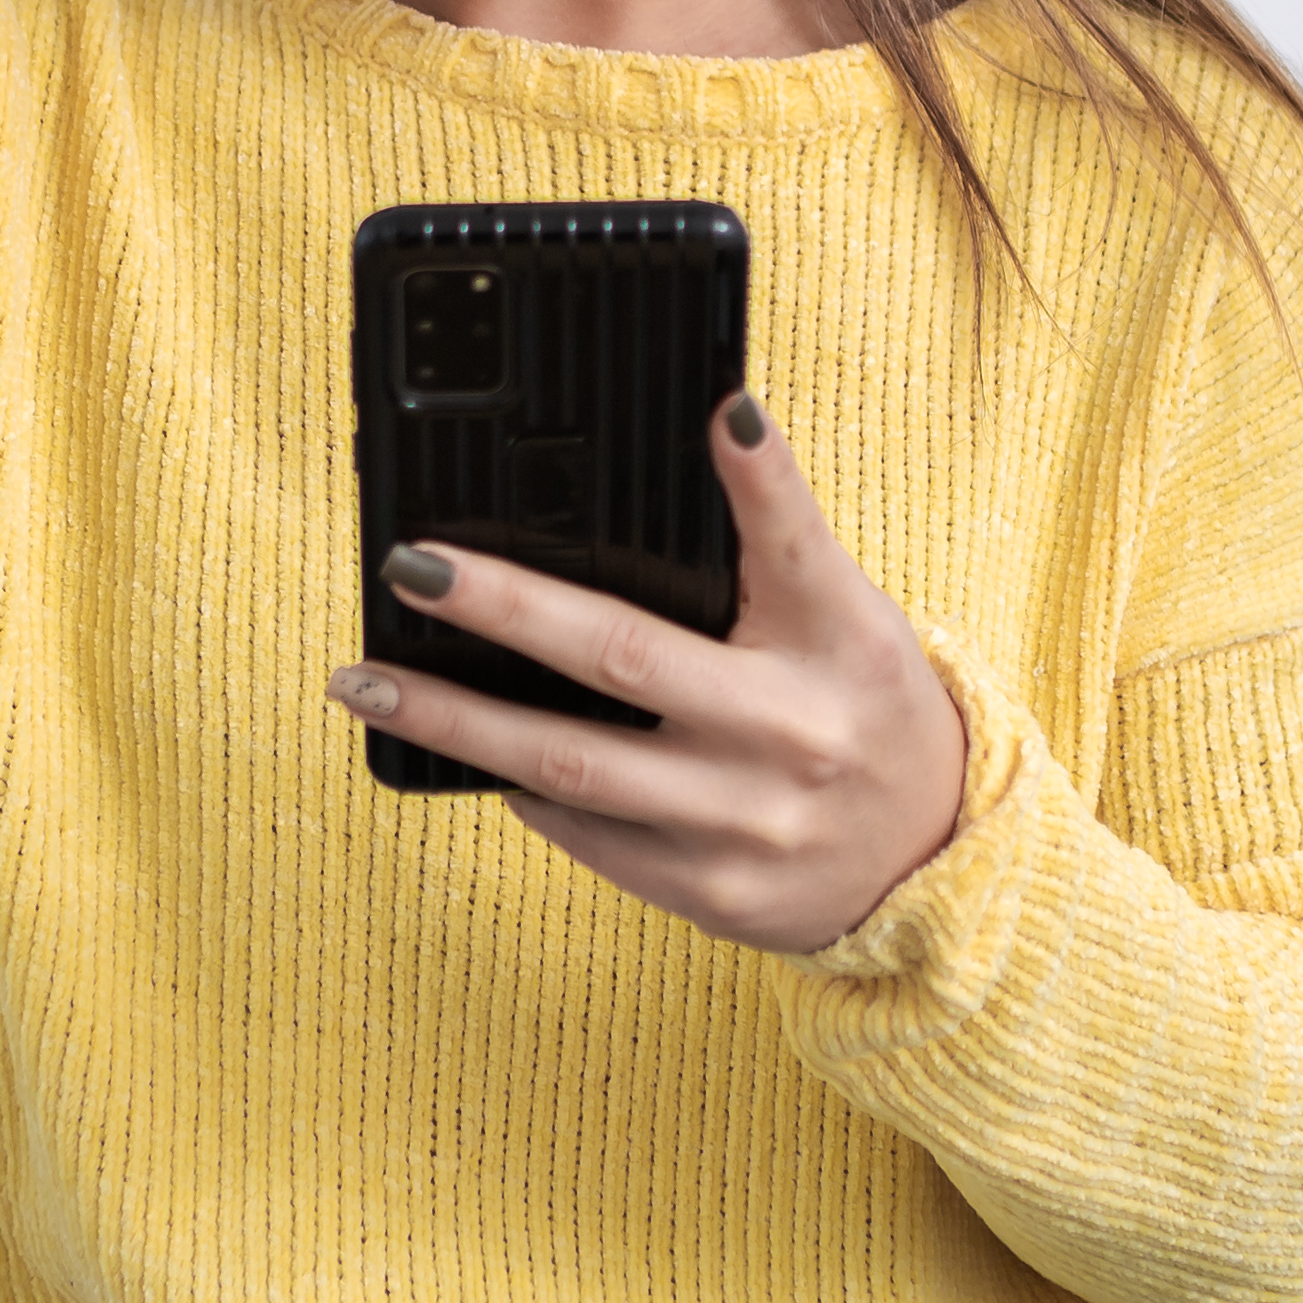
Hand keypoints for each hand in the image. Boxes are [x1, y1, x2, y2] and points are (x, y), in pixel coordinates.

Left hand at [330, 396, 971, 958]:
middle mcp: (791, 735)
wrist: (933, 864)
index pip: (795, 546)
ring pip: (572, 765)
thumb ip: (781, 529)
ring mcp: (744, 823)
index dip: (759, 478)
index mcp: (837, 646)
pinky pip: (589, 833)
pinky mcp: (710, 891)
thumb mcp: (845, 612)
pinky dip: (524, 789)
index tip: (720, 411)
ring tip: (369, 684)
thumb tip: (724, 411)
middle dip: (503, 610)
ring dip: (459, 721)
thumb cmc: (865, 708)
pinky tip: (469, 752)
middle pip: (623, 659)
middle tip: (408, 569)